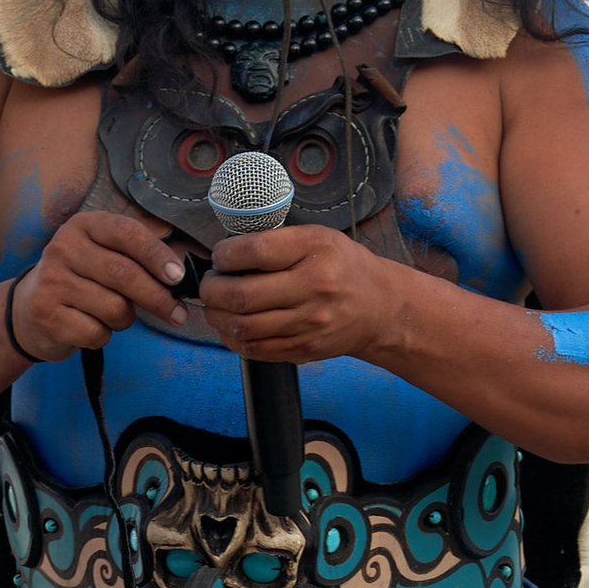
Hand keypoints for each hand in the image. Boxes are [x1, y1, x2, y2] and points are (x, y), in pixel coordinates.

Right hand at [9, 206, 196, 358]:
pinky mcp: (45, 313)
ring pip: (114, 308)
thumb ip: (138, 259)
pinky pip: (96, 332)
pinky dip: (104, 336)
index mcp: (84, 225)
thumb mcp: (104, 255)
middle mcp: (63, 247)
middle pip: (124, 274)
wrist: (29, 310)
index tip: (179, 278)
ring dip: (126, 319)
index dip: (158, 256)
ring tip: (114, 315)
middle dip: (158, 298)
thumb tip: (181, 279)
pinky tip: (91, 327)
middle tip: (178, 315)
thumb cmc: (83, 281)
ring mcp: (51, 280)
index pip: (128, 234)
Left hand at [201, 223, 406, 363]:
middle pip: (242, 296)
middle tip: (209, 284)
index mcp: (315, 251)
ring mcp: (308, 324)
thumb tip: (225, 254)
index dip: (225, 255)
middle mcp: (313, 288)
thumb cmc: (341, 266)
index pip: (255, 252)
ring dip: (216, 316)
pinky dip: (232, 338)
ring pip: (242, 327)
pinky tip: (230, 325)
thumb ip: (275, 242)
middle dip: (212, 289)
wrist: (379, 307)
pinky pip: (254, 349)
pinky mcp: (303, 350)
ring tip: (215, 305)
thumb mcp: (316, 237)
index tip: (220, 256)